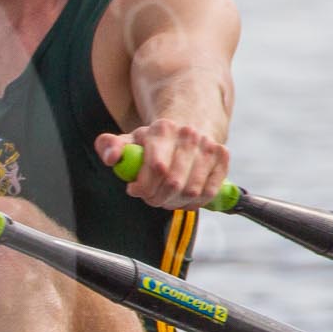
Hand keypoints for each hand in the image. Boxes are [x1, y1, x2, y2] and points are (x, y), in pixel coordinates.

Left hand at [96, 122, 228, 208]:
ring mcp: (208, 145)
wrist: (184, 129)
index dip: (144, 186)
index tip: (134, 190)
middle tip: (149, 197)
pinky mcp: (223, 157)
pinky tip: (182, 197)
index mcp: (162, 129)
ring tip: (164, 197)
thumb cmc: (151, 142)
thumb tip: (111, 159)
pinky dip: (193, 202)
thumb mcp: (128, 142)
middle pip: (174, 182)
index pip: (157, 167)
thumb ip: (109, 147)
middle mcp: (189, 134)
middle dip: (157, 198)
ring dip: (174, 202)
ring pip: (192, 191)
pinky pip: (209, 192)